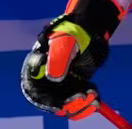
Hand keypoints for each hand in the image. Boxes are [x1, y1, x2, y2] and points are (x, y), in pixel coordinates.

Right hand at [21, 0, 129, 119]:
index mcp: (38, 67)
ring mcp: (62, 82)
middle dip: (67, 103)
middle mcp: (48, 77)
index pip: (37, 90)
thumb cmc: (73, 29)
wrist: (90, 26)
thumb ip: (58, 58)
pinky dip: (86, 101)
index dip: (47, 100)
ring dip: (78, 104)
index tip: (60, 105)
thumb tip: (54, 78)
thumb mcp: (65, 40)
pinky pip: (78, 98)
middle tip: (81, 98)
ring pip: (67, 102)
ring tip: (92, 97)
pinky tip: (94, 96)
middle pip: (53, 100)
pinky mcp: (75, 84)